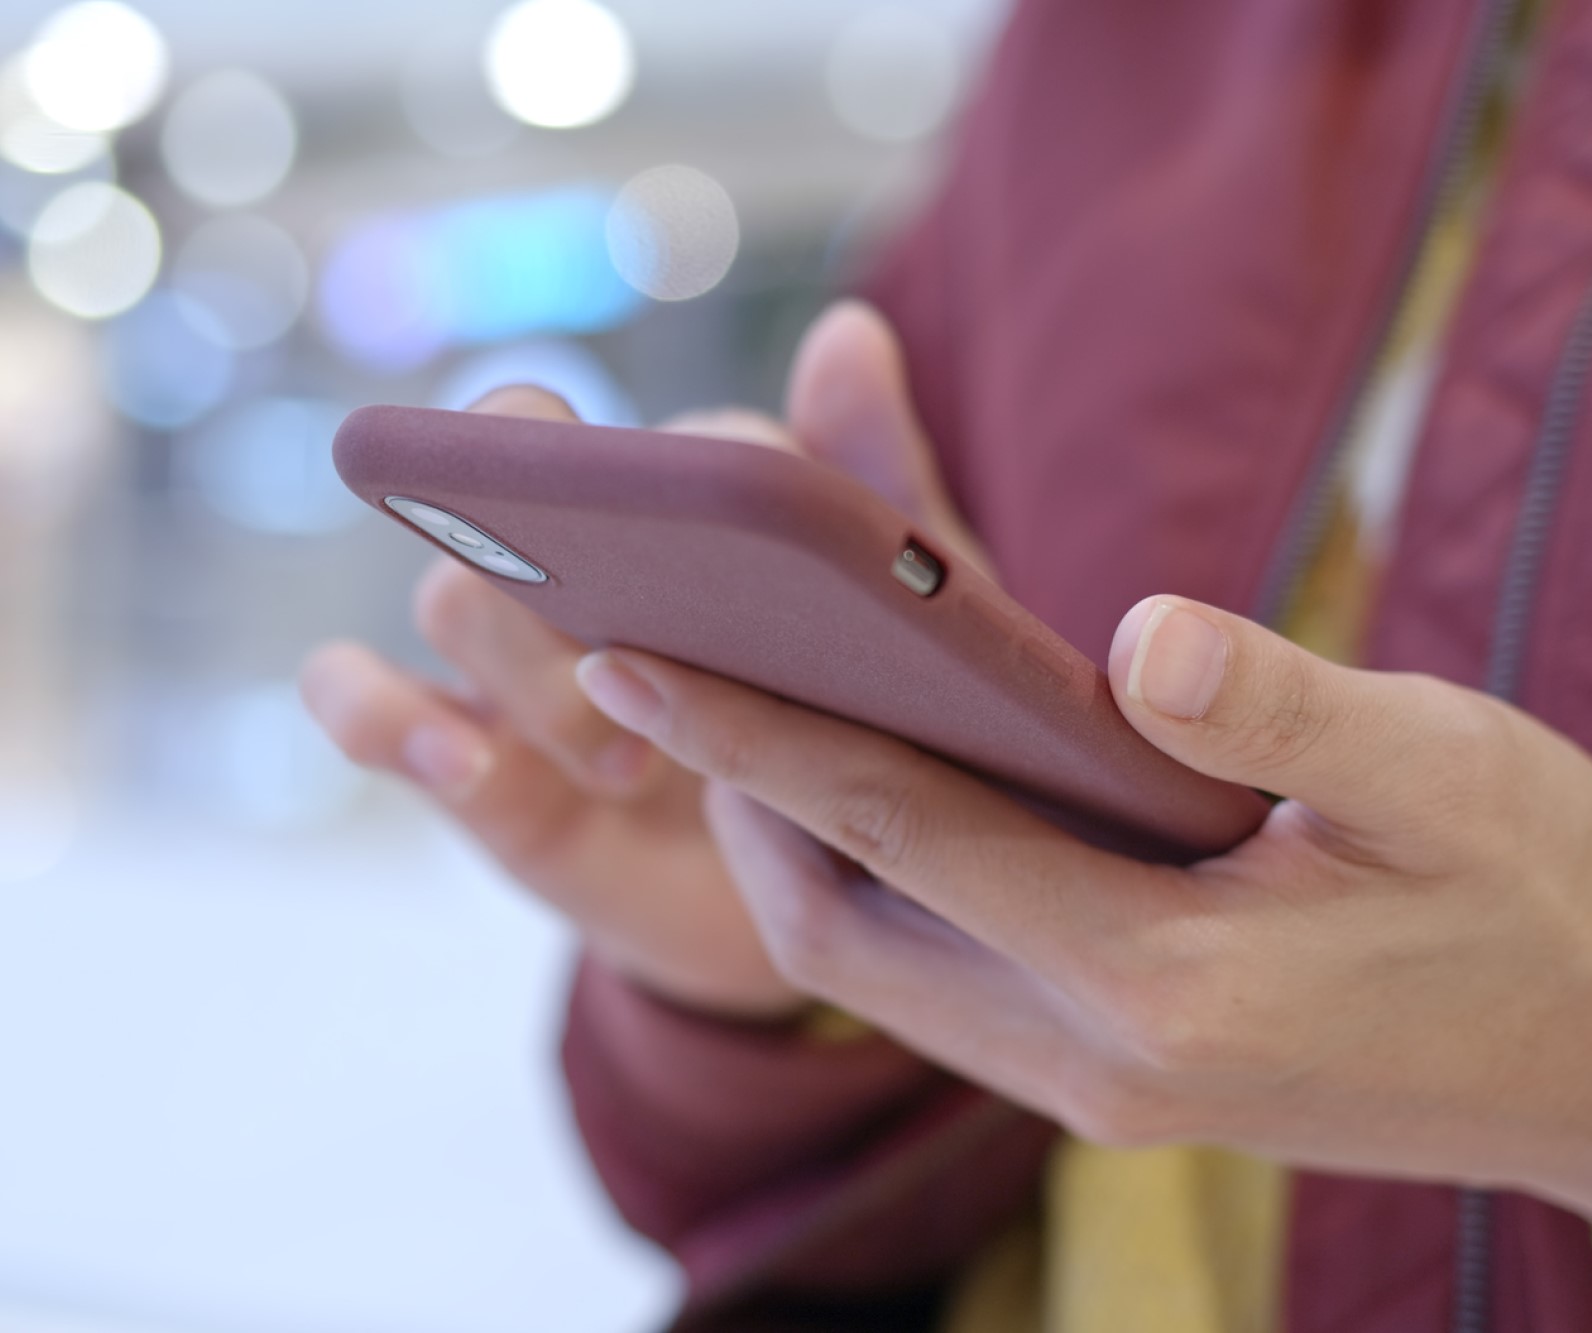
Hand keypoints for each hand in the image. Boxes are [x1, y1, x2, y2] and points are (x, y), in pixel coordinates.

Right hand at [303, 301, 976, 1018]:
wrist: (832, 896)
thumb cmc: (867, 726)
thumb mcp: (901, 617)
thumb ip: (874, 483)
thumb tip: (851, 329)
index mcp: (666, 507)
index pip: (599, 436)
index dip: (629, 468)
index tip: (685, 512)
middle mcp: (572, 564)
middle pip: (495, 496)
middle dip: (544, 540)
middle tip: (631, 628)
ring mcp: (510, 663)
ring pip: (449, 601)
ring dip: (525, 668)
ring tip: (624, 760)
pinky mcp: (466, 760)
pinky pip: (361, 705)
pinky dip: (379, 715)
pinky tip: (462, 760)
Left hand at [574, 594, 1591, 1231]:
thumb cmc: (1544, 902)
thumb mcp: (1449, 772)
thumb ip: (1282, 704)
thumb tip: (1140, 635)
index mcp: (1167, 978)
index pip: (903, 833)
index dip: (755, 733)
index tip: (628, 651)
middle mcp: (1098, 1060)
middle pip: (844, 926)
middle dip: (737, 798)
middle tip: (674, 659)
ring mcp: (1100, 1090)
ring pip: (879, 969)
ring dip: (801, 849)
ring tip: (756, 714)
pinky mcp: (1120, 1082)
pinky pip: (946, 985)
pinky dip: (886, 888)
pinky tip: (896, 796)